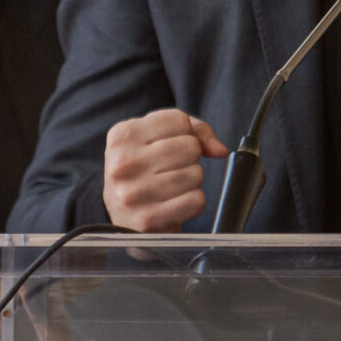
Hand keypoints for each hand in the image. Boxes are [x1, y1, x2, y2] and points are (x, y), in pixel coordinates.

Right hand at [102, 110, 227, 231]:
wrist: (122, 221)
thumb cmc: (143, 174)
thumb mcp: (154, 140)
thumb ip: (193, 131)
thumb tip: (219, 149)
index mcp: (122, 136)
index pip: (178, 120)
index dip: (186, 133)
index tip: (172, 145)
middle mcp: (122, 163)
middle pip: (190, 146)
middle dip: (191, 158)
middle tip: (173, 169)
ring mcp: (133, 193)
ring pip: (196, 174)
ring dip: (192, 181)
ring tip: (172, 188)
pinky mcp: (148, 219)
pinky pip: (196, 201)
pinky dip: (193, 203)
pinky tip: (174, 204)